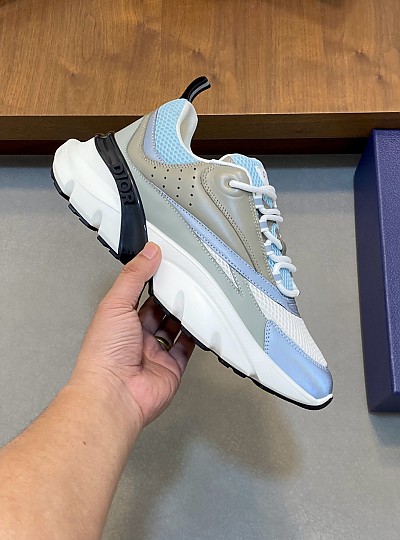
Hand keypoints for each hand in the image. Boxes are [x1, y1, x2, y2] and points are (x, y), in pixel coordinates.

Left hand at [72, 242, 194, 428]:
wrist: (115, 394)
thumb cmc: (104, 355)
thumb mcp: (116, 304)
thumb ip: (134, 277)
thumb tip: (148, 253)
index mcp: (118, 321)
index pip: (137, 294)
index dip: (150, 280)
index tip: (163, 265)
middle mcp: (135, 338)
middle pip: (158, 311)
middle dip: (170, 297)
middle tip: (183, 281)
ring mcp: (154, 354)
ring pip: (173, 328)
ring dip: (183, 315)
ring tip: (194, 298)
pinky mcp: (171, 367)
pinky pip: (186, 348)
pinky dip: (195, 337)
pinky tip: (200, 325)